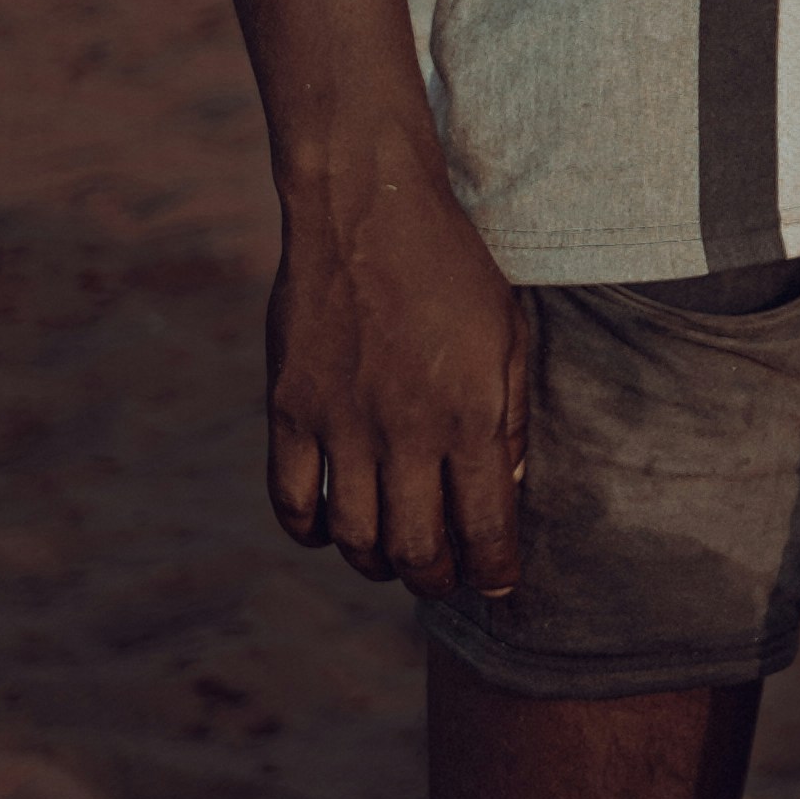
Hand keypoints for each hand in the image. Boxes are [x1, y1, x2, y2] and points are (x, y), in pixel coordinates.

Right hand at [264, 182, 539, 596]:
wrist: (366, 212)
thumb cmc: (452, 271)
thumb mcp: (507, 338)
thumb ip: (509, 417)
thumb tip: (510, 486)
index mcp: (470, 414)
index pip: (485, 523)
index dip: (493, 568)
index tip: (497, 586)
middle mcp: (405, 430)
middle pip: (416, 546)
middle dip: (434, 578)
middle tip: (443, 579)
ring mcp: (340, 423)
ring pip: (353, 535)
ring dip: (375, 562)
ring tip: (392, 562)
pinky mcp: (289, 409)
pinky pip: (291, 499)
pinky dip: (309, 531)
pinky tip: (329, 531)